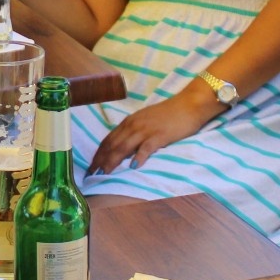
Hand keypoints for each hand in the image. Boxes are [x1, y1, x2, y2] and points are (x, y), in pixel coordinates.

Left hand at [88, 89, 217, 175]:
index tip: (91, 167)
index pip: (108, 140)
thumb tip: (122, 148)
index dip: (98, 154)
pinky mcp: (159, 135)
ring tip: (105, 174)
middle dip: (100, 160)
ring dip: (113, 161)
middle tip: (92, 174)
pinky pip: (146, 147)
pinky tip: (134, 167)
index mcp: (129, 122)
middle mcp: (133, 125)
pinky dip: (139, 157)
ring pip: (124, 147)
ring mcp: (146, 130)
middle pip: (112, 145)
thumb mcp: (145, 121)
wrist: (189, 104)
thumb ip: (133, 132)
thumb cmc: (168, 114)